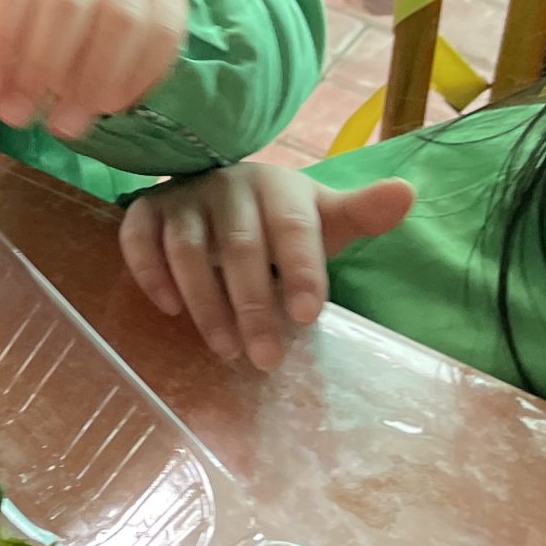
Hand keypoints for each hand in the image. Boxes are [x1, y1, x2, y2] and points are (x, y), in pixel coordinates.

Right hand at [120, 165, 415, 367]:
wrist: (223, 192)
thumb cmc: (281, 219)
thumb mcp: (324, 217)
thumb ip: (362, 212)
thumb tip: (407, 193)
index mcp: (276, 187)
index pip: (291, 227)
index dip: (301, 270)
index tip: (308, 318)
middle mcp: (226, 186)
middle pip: (240, 247)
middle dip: (253, 305)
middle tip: (265, 359)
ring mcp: (182, 198)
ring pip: (187, 249)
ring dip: (204, 302)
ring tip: (225, 349)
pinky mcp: (147, 211)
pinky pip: (139, 238)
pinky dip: (149, 272)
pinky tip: (168, 309)